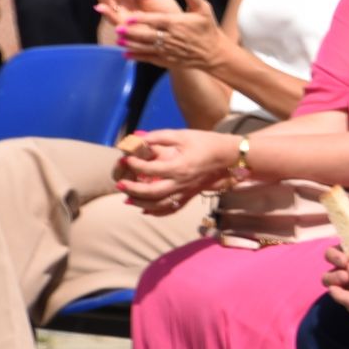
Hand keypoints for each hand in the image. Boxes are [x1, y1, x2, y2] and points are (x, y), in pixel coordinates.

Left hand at [115, 128, 237, 210]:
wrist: (229, 156)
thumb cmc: (207, 143)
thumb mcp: (184, 135)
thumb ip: (160, 136)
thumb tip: (139, 139)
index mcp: (179, 167)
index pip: (149, 170)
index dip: (134, 165)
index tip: (126, 158)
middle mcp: (181, 183)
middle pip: (151, 193)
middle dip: (132, 190)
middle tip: (119, 184)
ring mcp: (185, 192)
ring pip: (158, 205)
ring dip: (140, 204)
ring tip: (127, 199)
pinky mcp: (189, 196)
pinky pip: (170, 209)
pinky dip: (156, 212)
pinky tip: (145, 210)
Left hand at [117, 0, 224, 70]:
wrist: (214, 53)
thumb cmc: (208, 29)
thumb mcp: (204, 10)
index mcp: (178, 24)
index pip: (157, 21)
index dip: (143, 20)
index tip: (130, 17)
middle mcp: (171, 38)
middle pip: (148, 35)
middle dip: (132, 33)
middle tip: (118, 29)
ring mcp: (168, 51)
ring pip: (146, 47)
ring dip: (131, 44)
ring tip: (118, 41)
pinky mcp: (167, 60)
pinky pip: (149, 58)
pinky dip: (138, 57)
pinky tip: (126, 55)